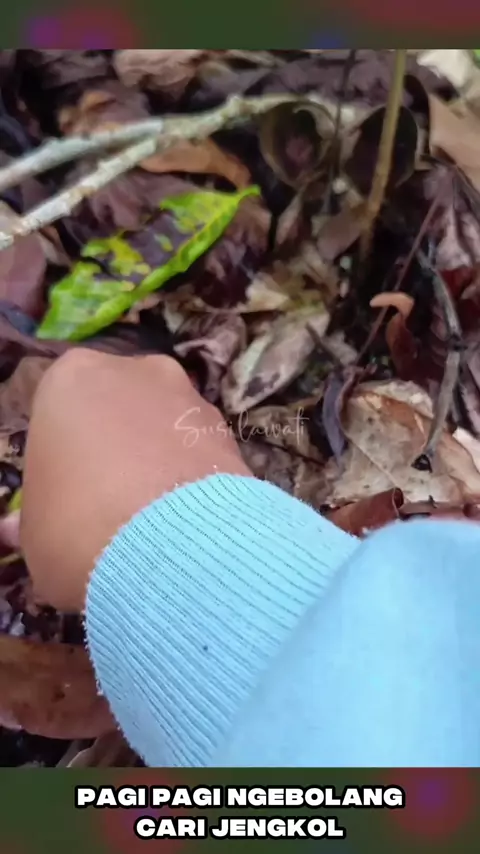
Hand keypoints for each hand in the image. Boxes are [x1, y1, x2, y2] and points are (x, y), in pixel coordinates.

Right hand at [18, 350, 250, 611]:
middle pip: (119, 407)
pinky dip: (194, 475)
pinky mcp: (230, 427)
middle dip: (117, 446)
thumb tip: (18, 527)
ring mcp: (188, 394)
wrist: (172, 546)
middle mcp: (134, 369)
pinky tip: (188, 517)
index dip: (64, 455)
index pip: (59, 410)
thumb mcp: (33, 533)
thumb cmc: (77, 528)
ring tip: (156, 517)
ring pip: (164, 425)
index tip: (69, 493)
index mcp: (70, 378)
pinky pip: (200, 449)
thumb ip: (32, 519)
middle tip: (112, 502)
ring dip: (159, 458)